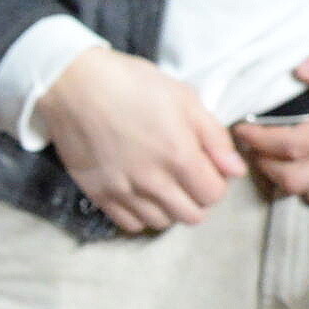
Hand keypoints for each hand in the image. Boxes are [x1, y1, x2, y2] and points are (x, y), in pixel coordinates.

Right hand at [34, 47, 244, 233]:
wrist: (73, 84)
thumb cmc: (131, 84)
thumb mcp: (184, 98)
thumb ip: (214, 137)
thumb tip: (235, 170)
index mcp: (178, 155)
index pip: (214, 194)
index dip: (216, 181)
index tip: (205, 166)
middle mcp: (152, 181)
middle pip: (191, 215)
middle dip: (196, 198)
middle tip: (186, 177)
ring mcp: (123, 191)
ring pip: (161, 223)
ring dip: (169, 208)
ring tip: (163, 185)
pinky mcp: (98, 194)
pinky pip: (130, 224)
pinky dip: (141, 214)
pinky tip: (140, 194)